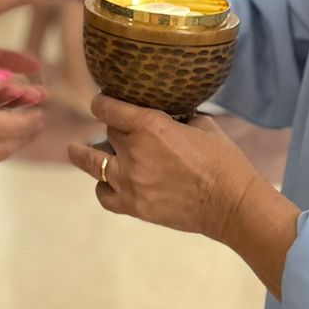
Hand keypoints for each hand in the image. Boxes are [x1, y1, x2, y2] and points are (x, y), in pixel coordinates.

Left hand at [68, 95, 262, 238]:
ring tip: (76, 150)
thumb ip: (176, 116)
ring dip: (85, 154)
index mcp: (151, 126)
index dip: (102, 102)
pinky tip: (106, 182)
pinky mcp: (134, 206)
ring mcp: (130, 182)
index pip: (108, 108)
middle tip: (119, 129)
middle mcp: (134, 152)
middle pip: (107, 132)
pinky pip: (104, 194)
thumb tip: (167, 112)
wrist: (232, 204)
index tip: (101, 101)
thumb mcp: (201, 124)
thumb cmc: (223, 161)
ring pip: (92, 162)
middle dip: (114, 128)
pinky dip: (103, 186)